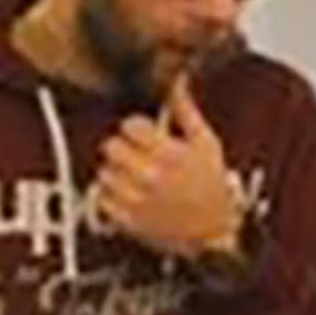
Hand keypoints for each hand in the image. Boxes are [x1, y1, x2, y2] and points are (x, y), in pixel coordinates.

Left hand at [94, 75, 242, 261]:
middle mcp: (150, 177)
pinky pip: (102, 198)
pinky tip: (130, 194)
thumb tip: (176, 81)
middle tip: (138, 155)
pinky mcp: (127, 220)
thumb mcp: (207, 144)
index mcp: (170, 155)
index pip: (130, 126)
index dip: (138, 128)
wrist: (213, 233)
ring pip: (104, 172)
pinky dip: (112, 195)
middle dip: (124, 148)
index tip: (147, 135)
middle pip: (111, 147)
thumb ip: (187, 111)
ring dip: (117, 171)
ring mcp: (136, 200)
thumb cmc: (211, 186)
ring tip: (136, 176)